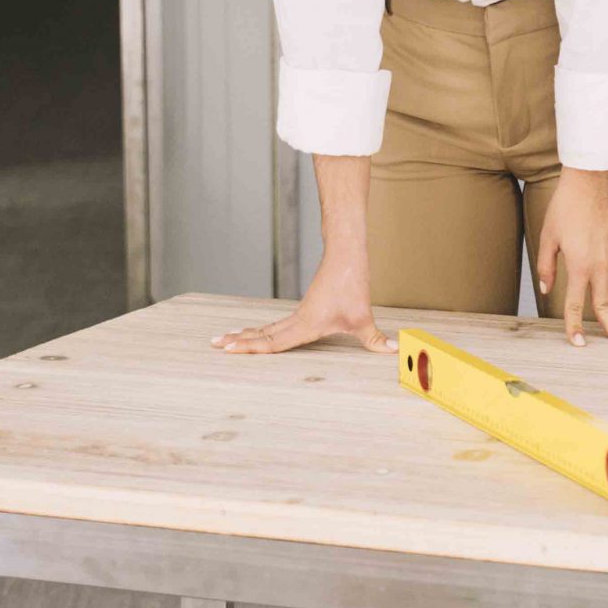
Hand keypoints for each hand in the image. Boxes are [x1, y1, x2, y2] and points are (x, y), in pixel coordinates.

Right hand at [209, 249, 390, 354]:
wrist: (346, 255)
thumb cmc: (352, 286)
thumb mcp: (364, 318)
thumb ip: (375, 340)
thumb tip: (394, 352)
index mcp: (305, 324)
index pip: (273, 341)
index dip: (251, 347)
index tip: (229, 348)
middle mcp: (297, 319)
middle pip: (262, 334)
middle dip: (238, 341)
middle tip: (213, 344)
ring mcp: (298, 314)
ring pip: (266, 328)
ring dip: (245, 335)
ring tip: (222, 339)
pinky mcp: (304, 309)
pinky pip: (275, 324)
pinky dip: (260, 330)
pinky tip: (253, 334)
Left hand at [536, 170, 607, 346]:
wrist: (591, 182)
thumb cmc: (566, 207)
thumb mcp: (548, 237)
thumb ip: (547, 267)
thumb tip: (548, 289)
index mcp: (580, 264)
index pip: (576, 304)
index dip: (575, 326)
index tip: (578, 343)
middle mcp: (600, 264)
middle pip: (606, 304)